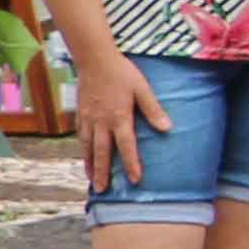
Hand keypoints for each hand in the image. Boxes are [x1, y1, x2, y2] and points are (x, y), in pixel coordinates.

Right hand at [74, 52, 169, 192]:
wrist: (94, 58)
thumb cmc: (121, 72)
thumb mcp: (141, 88)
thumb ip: (153, 109)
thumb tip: (167, 128)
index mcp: (119, 117)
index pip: (126, 146)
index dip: (131, 164)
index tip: (134, 180)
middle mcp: (101, 122)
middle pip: (102, 153)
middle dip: (102, 173)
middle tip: (102, 190)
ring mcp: (88, 119)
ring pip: (88, 147)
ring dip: (90, 165)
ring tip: (92, 180)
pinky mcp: (80, 113)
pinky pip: (81, 136)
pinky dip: (83, 149)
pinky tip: (84, 155)